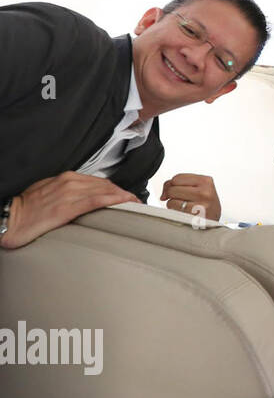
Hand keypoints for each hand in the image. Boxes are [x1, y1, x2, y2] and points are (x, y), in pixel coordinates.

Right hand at [0, 172, 136, 249]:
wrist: (8, 218)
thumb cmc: (27, 209)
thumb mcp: (50, 194)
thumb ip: (68, 194)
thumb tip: (84, 201)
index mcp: (66, 179)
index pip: (99, 182)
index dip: (116, 190)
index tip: (128, 197)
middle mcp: (69, 182)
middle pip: (106, 186)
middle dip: (124, 194)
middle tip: (137, 203)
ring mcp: (69, 194)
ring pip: (104, 192)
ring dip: (124, 197)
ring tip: (137, 206)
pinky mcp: (67, 208)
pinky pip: (96, 201)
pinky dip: (114, 200)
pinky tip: (125, 203)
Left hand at [160, 173, 221, 220]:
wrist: (214, 224)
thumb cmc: (204, 207)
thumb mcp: (198, 189)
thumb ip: (180, 184)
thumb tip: (164, 194)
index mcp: (206, 181)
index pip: (177, 177)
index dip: (173, 185)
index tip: (177, 192)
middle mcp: (205, 191)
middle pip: (172, 188)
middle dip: (172, 195)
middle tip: (183, 201)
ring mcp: (200, 204)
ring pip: (171, 199)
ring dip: (174, 205)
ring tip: (185, 208)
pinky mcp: (194, 215)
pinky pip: (174, 210)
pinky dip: (175, 212)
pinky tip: (184, 214)